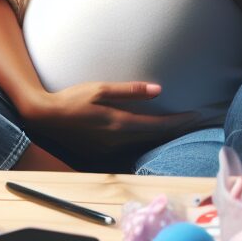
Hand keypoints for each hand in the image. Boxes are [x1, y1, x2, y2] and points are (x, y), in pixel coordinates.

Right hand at [22, 81, 198, 155]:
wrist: (45, 118)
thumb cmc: (72, 98)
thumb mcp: (101, 88)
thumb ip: (130, 90)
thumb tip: (158, 90)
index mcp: (119, 124)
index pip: (158, 126)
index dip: (179, 122)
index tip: (196, 115)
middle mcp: (117, 141)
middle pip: (155, 138)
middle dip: (176, 129)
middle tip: (196, 120)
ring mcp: (109, 150)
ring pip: (144, 144)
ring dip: (162, 136)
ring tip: (180, 125)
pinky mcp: (102, 153)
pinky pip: (131, 146)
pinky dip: (146, 139)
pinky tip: (153, 132)